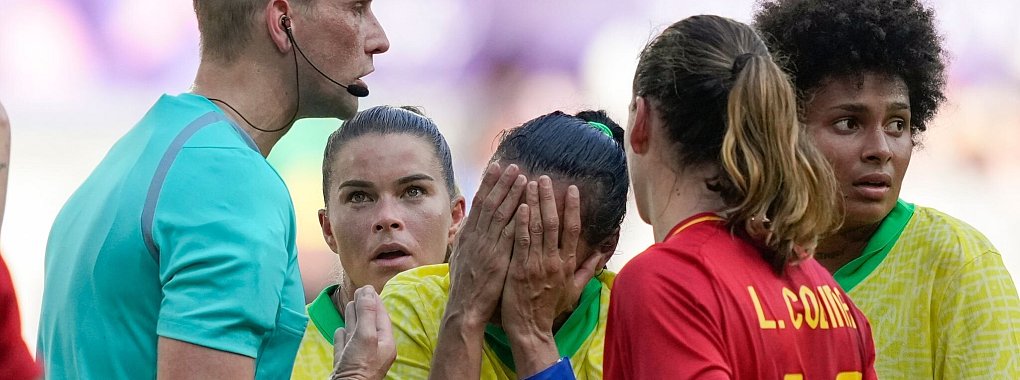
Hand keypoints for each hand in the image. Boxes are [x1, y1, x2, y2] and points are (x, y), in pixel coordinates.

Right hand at [331, 286, 395, 379]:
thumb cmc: (359, 367)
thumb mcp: (365, 336)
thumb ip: (367, 313)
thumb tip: (368, 290)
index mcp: (385, 343)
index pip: (381, 317)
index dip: (374, 301)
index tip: (368, 288)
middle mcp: (374, 350)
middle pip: (369, 323)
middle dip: (364, 307)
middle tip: (360, 292)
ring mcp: (358, 358)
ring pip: (356, 334)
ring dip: (353, 319)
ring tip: (350, 306)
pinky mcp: (345, 365)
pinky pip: (345, 347)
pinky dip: (342, 337)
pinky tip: (340, 330)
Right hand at [446, 162, 527, 324]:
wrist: (464, 308)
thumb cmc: (464, 286)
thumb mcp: (460, 257)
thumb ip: (465, 239)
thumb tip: (468, 222)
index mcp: (467, 236)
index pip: (478, 203)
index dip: (488, 184)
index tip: (496, 167)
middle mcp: (476, 237)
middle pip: (490, 203)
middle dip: (502, 183)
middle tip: (513, 165)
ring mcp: (487, 247)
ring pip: (500, 214)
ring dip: (512, 194)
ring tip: (523, 177)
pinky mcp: (498, 259)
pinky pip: (510, 235)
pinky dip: (518, 219)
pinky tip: (527, 206)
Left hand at [499, 177, 600, 376]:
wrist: (530, 328)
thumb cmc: (550, 308)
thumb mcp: (574, 289)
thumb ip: (587, 269)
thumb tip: (602, 252)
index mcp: (567, 263)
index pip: (572, 229)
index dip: (572, 208)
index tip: (571, 189)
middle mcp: (554, 261)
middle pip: (554, 223)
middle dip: (549, 198)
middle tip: (545, 177)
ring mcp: (537, 264)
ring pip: (537, 228)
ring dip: (534, 203)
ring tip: (531, 182)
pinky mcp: (519, 269)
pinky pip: (521, 241)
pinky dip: (521, 223)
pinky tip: (520, 206)